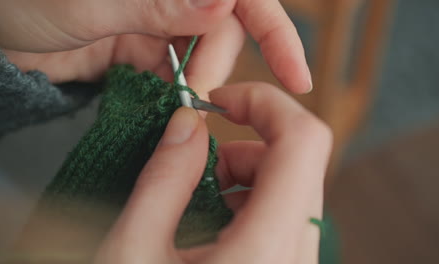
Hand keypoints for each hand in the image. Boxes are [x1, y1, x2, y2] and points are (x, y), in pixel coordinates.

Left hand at [0, 0, 311, 95]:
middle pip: (224, 32)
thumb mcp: (93, 2)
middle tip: (194, 96)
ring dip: (195, 86)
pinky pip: (174, 77)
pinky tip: (163, 105)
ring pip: (201, 59)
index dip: (275, 30)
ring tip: (173, 103)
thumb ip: (161, 4)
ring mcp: (157, 24)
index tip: (296, 76)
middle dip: (215, 67)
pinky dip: (174, 95)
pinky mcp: (142, 52)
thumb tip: (225, 0)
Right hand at [95, 82, 331, 263]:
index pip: (304, 141)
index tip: (218, 101)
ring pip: (293, 189)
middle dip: (245, 143)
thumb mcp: (134, 252)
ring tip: (195, 193)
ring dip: (245, 173)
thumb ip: (164, 179)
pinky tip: (209, 221)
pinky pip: (283, 217)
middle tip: (194, 157)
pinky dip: (248, 200)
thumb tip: (189, 124)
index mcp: (266, 251)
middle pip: (298, 163)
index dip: (266, 103)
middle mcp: (297, 259)